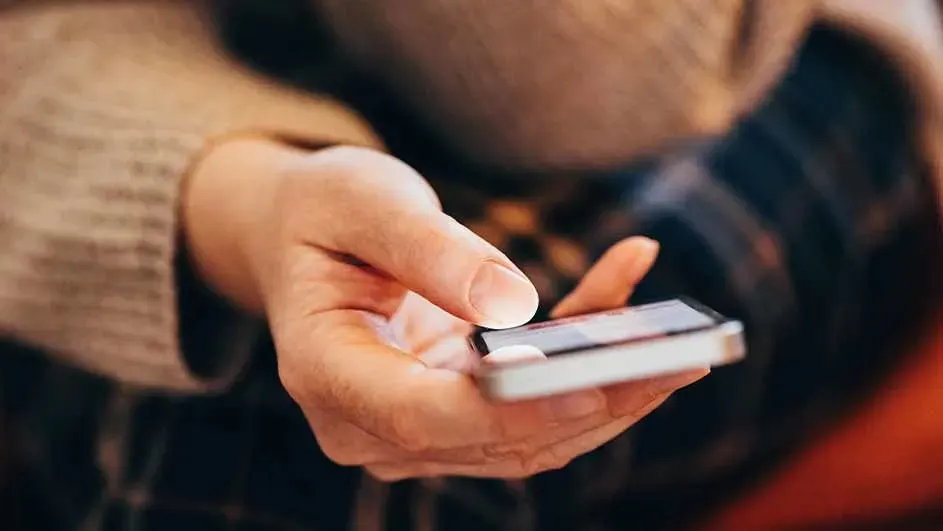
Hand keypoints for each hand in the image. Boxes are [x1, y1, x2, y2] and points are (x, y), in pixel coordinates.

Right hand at [183, 139, 706, 479]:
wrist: (308, 237)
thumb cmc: (325, 212)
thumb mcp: (363, 202)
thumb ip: (429, 249)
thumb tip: (516, 305)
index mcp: (326, 373)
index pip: (422, 415)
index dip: (511, 408)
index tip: (596, 383)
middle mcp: (367, 424)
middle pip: (491, 439)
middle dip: (589, 403)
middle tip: (679, 357)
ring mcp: (413, 429)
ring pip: (527, 438)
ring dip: (608, 394)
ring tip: (682, 340)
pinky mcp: (456, 414)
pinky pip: (533, 406)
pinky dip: (588, 366)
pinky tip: (627, 294)